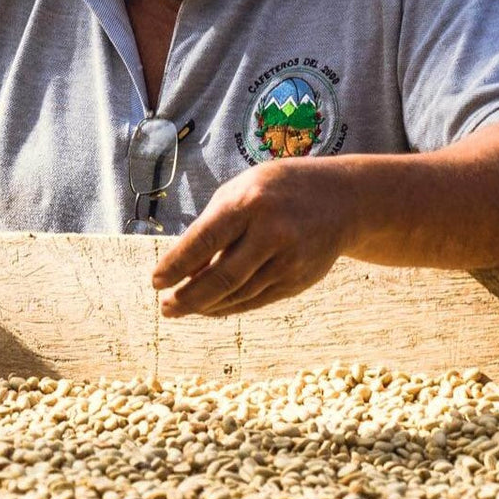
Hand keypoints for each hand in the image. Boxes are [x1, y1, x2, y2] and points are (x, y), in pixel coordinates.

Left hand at [152, 160, 359, 317]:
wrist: (342, 200)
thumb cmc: (278, 190)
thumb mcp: (243, 190)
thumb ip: (213, 225)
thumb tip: (182, 270)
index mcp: (250, 202)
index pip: (203, 241)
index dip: (175, 266)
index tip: (155, 282)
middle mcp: (272, 233)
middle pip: (220, 278)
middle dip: (187, 298)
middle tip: (165, 307)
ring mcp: (289, 260)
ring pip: (237, 295)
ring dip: (204, 306)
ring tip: (180, 308)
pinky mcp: (298, 280)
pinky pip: (255, 300)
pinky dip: (228, 307)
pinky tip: (210, 308)